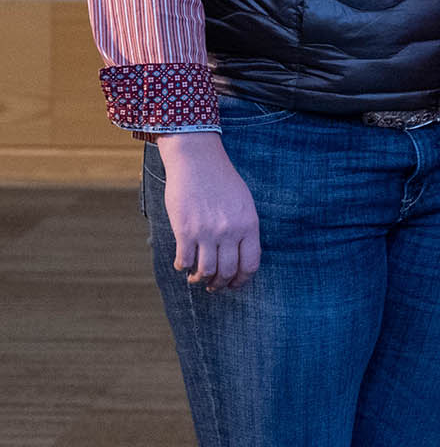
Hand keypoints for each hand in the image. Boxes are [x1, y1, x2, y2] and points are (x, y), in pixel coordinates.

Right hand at [156, 131, 260, 291]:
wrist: (198, 161)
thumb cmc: (222, 181)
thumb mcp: (244, 204)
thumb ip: (244, 229)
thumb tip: (240, 256)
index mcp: (249, 225)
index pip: (250, 264)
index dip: (241, 280)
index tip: (233, 284)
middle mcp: (230, 231)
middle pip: (227, 272)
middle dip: (220, 284)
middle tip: (213, 286)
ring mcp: (207, 232)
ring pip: (205, 271)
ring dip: (200, 279)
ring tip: (196, 278)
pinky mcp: (184, 230)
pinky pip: (185, 260)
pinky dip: (183, 267)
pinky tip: (183, 264)